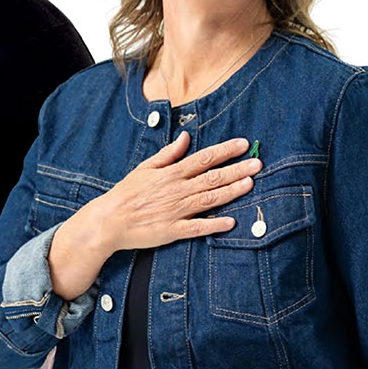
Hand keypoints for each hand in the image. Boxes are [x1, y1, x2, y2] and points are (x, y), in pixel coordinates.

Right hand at [80, 132, 259, 251]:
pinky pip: (197, 228)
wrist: (109, 220)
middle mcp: (177, 190)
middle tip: (258, 163)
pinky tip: (230, 222)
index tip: (243, 144)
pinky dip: (214, 225)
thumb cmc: (126, 193)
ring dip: (232, 192)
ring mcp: (176, 211)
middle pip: (212, 178)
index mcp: (171, 173)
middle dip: (237, 170)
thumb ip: (168, 154)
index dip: (225, 151)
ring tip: (251, 184)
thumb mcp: (145, 168)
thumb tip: (185, 137)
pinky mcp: (173, 230)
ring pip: (209, 199)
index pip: (203, 158)